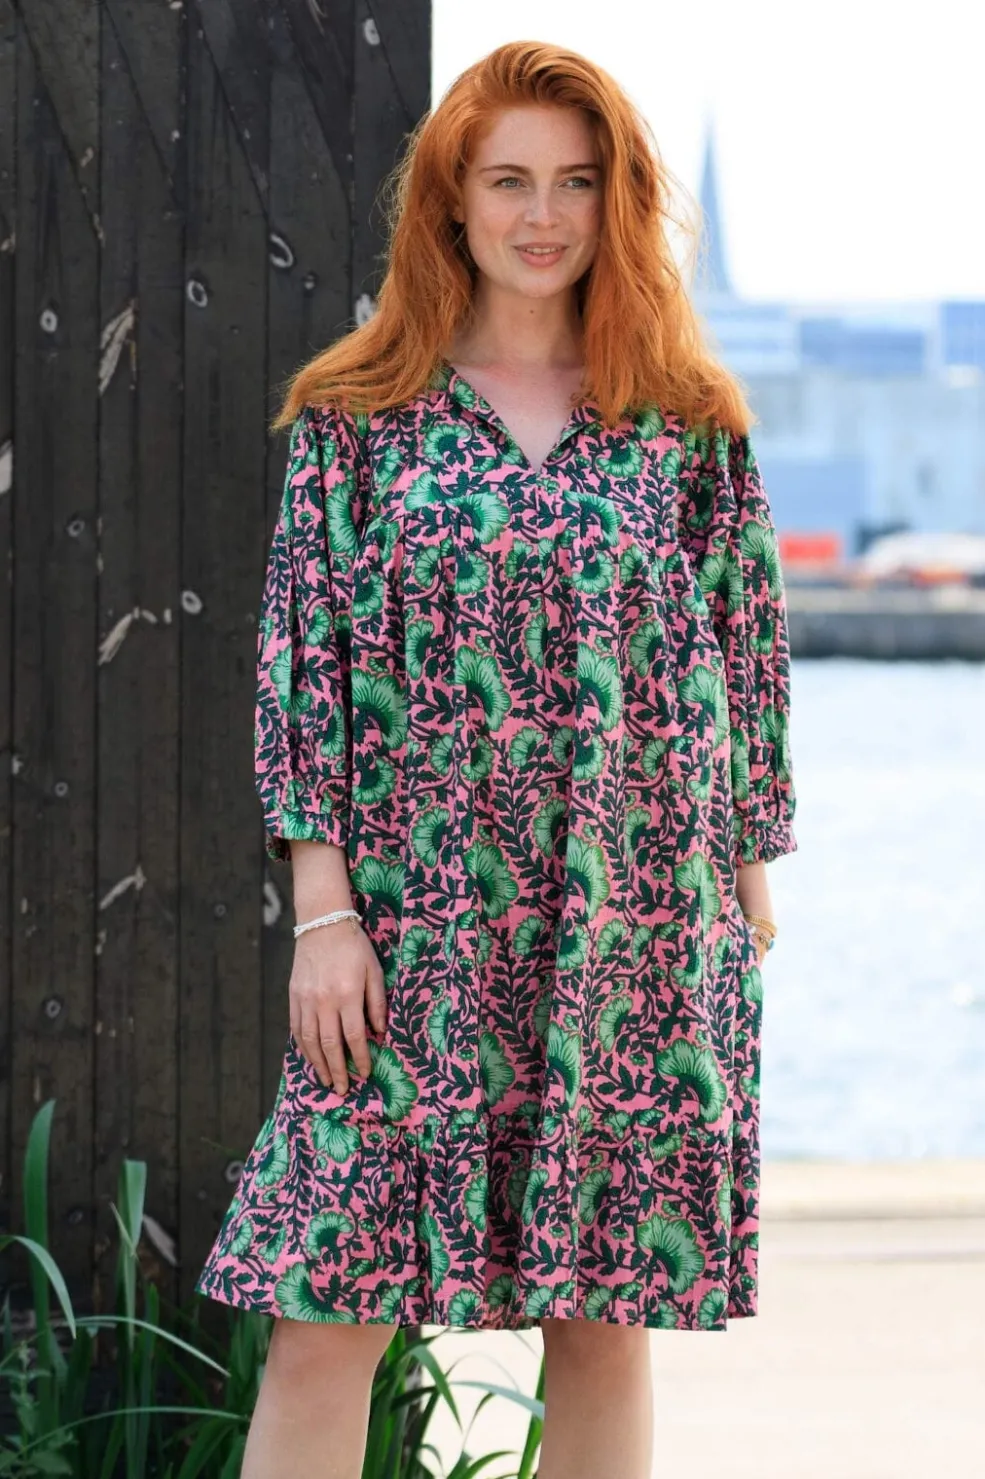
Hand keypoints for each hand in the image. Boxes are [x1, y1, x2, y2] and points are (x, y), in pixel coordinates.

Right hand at [289, 921, 386, 1092]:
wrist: (322, 924)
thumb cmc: (354, 947)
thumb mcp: (374, 970)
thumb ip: (377, 1002)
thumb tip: (380, 1031)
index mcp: (348, 994)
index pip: (354, 1036)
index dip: (361, 1058)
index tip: (365, 1074)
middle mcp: (324, 1001)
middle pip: (330, 1045)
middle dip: (338, 1070)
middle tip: (344, 1090)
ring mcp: (306, 1000)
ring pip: (310, 1041)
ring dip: (318, 1065)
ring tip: (327, 1081)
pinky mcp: (293, 996)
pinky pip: (296, 1029)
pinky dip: (303, 1048)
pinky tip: (311, 1059)